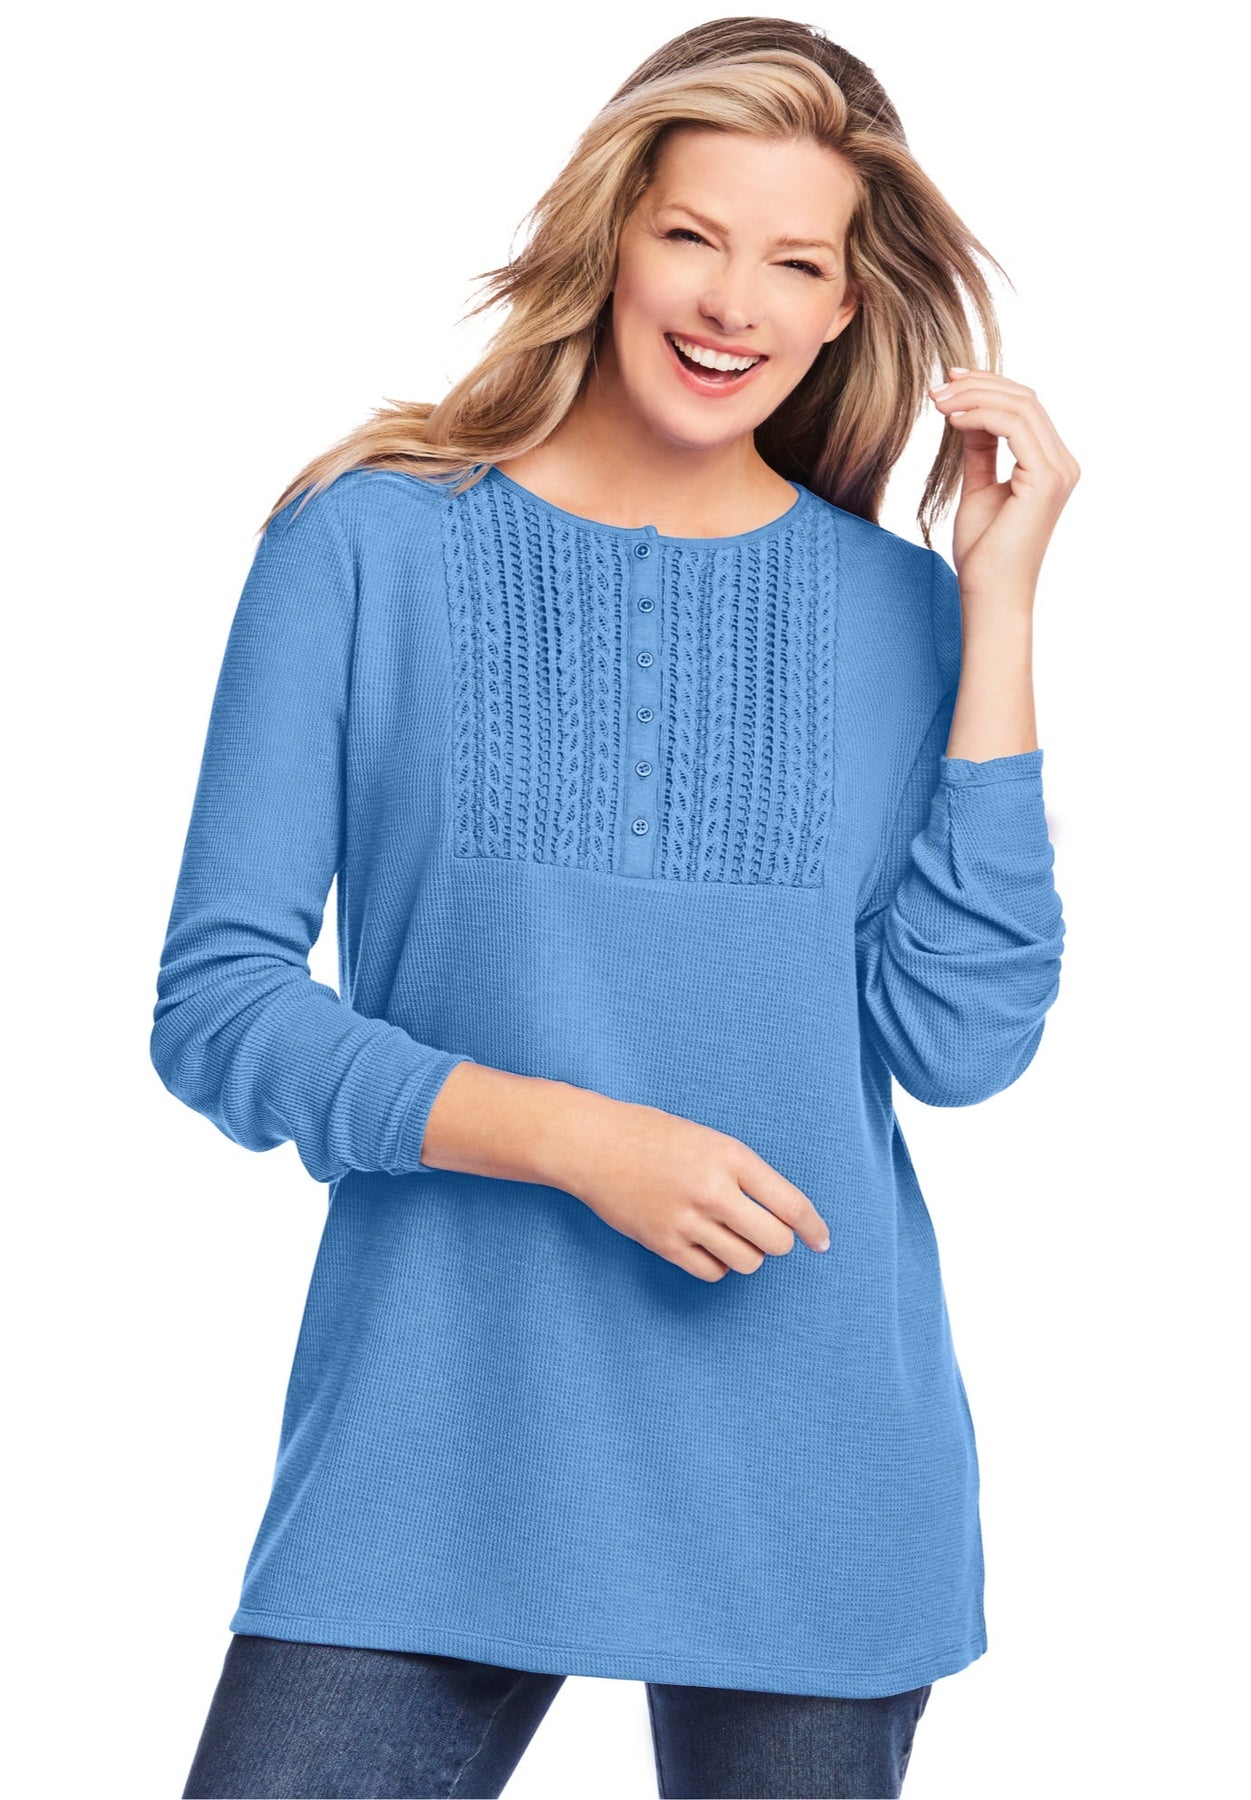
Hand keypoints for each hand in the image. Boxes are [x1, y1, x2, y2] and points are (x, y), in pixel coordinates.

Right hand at [549, 1088, 830, 1282]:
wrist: (593, 1144)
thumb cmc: (654, 1136)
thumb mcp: (709, 1141)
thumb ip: (745, 1174)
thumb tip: (784, 1216)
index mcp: (730, 1157)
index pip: (791, 1204)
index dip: (813, 1228)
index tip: (822, 1241)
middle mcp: (713, 1190)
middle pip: (774, 1242)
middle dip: (777, 1241)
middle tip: (762, 1230)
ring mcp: (687, 1220)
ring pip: (747, 1261)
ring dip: (747, 1253)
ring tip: (728, 1233)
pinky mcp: (664, 1243)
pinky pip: (713, 1271)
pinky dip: (718, 1263)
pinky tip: (705, 1244)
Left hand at [929, 368, 1079, 598]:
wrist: (990, 595)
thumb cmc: (984, 553)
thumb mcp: (978, 487)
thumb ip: (980, 449)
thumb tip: (967, 413)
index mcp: (1050, 465)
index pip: (1024, 408)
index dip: (986, 388)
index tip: (946, 385)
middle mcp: (1062, 464)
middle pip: (1025, 399)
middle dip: (978, 386)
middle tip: (936, 389)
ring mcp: (1059, 470)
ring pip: (1021, 406)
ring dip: (974, 397)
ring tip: (938, 402)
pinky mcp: (1046, 479)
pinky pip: (1014, 426)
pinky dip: (981, 415)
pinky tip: (952, 420)